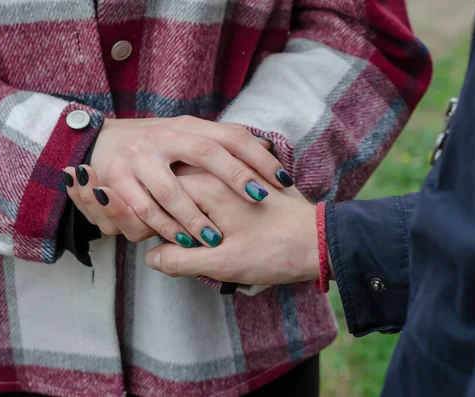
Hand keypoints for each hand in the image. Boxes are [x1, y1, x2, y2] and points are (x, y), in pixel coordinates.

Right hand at [64, 116, 291, 247]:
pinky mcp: (117, 180)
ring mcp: (139, 158)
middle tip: (258, 199)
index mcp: (185, 127)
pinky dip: (163, 229)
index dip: (257, 155)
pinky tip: (180, 242)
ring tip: (214, 239)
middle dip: (235, 176)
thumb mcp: (183, 134)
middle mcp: (163, 137)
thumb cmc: (151, 144)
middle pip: (205, 152)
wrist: (94, 140)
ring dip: (193, 217)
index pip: (230, 135)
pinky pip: (143, 210)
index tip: (282, 177)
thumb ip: (217, 141)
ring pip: (171, 191)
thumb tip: (265, 145)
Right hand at [143, 172, 319, 285]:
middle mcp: (218, 172)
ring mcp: (234, 173)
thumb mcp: (223, 264)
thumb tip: (151, 258)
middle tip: (169, 240)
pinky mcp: (247, 181)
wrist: (322, 241)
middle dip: (168, 211)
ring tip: (187, 234)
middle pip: (176, 184)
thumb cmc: (274, 252)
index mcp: (207, 186)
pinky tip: (208, 225)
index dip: (154, 220)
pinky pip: (215, 185)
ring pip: (194, 183)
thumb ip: (181, 260)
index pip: (162, 194)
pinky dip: (204, 202)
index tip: (152, 240)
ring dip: (185, 206)